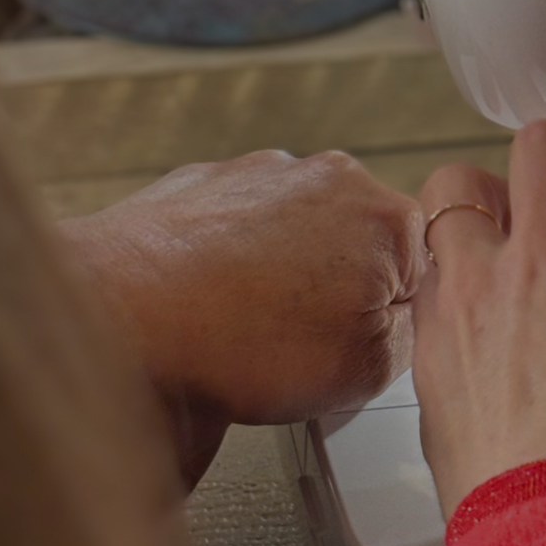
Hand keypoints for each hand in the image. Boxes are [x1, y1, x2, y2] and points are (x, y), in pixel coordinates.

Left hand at [64, 150, 422, 485]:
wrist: (121, 323)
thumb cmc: (236, 344)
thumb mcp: (365, 372)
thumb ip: (408, 336)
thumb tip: (402, 322)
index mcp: (385, 216)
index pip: (425, 266)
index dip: (394, 317)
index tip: (362, 344)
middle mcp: (328, 176)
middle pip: (361, 243)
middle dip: (342, 289)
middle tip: (306, 345)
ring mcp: (260, 174)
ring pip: (297, 233)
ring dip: (285, 274)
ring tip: (249, 330)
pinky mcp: (201, 183)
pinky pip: (235, 228)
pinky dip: (228, 261)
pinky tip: (210, 306)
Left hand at [413, 121, 545, 516]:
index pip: (545, 147)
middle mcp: (483, 282)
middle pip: (457, 181)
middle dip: (497, 191)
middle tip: (536, 225)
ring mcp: (443, 334)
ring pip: (435, 256)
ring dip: (472, 261)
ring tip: (516, 302)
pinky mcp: (424, 388)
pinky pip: (432, 328)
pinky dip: (461, 326)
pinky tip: (501, 366)